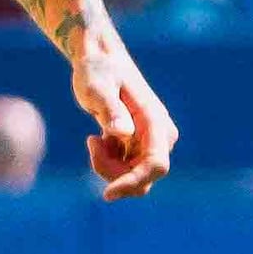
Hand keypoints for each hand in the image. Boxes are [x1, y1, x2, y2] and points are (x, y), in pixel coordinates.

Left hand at [72, 45, 176, 199]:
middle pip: (142, 177)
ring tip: (94, 138)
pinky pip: (125, 170)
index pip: (156, 165)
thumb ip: (110, 109)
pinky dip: (107, 161)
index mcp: (155, 122)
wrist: (99, 60)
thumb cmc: (97, 71)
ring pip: (132, 176)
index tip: (107, 193)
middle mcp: (160, 136)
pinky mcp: (140, 146)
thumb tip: (123, 133)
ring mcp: (151, 143)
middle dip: (112, 172)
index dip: (134, 183)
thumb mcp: (97, 87)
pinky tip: (98, 137)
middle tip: (91, 142)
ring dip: (107, 165)